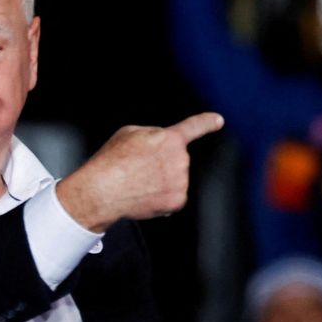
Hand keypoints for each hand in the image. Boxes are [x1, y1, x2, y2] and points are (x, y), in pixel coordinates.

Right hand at [57, 112, 222, 230]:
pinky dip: (162, 197)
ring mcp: (181, 182)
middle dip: (163, 162)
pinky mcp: (177, 201)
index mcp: (170, 139)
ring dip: (162, 180)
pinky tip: (145, 194)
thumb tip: (160, 143)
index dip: (207, 122)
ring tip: (139, 182)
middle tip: (139, 167)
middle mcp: (180, 160)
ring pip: (176, 179)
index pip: (194, 127)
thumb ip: (153, 134)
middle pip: (177, 159)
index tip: (218, 120)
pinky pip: (173, 197)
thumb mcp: (129, 133)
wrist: (103, 190)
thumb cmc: (112, 161)